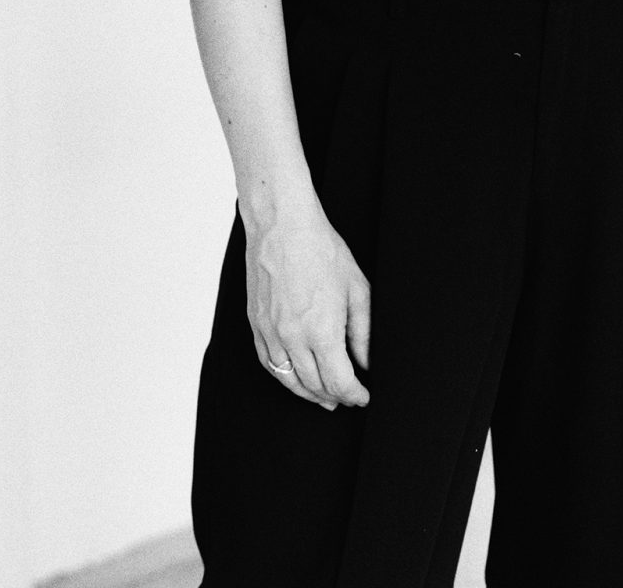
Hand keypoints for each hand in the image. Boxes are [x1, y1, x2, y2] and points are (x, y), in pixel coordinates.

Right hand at [244, 199, 370, 410]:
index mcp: (321, 332)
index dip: (354, 395)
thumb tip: (367, 362)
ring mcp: (270, 332)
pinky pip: (269, 364)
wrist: (281, 224)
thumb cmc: (320, 249)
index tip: (363, 396)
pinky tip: (295, 378)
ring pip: (289, 380)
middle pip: (315, 386)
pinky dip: (284, 377)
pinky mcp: (255, 324)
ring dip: (309, 394)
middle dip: (335, 397)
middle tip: (348, 398)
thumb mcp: (356, 288)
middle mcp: (293, 338)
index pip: (339, 382)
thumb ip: (364, 332)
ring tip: (324, 398)